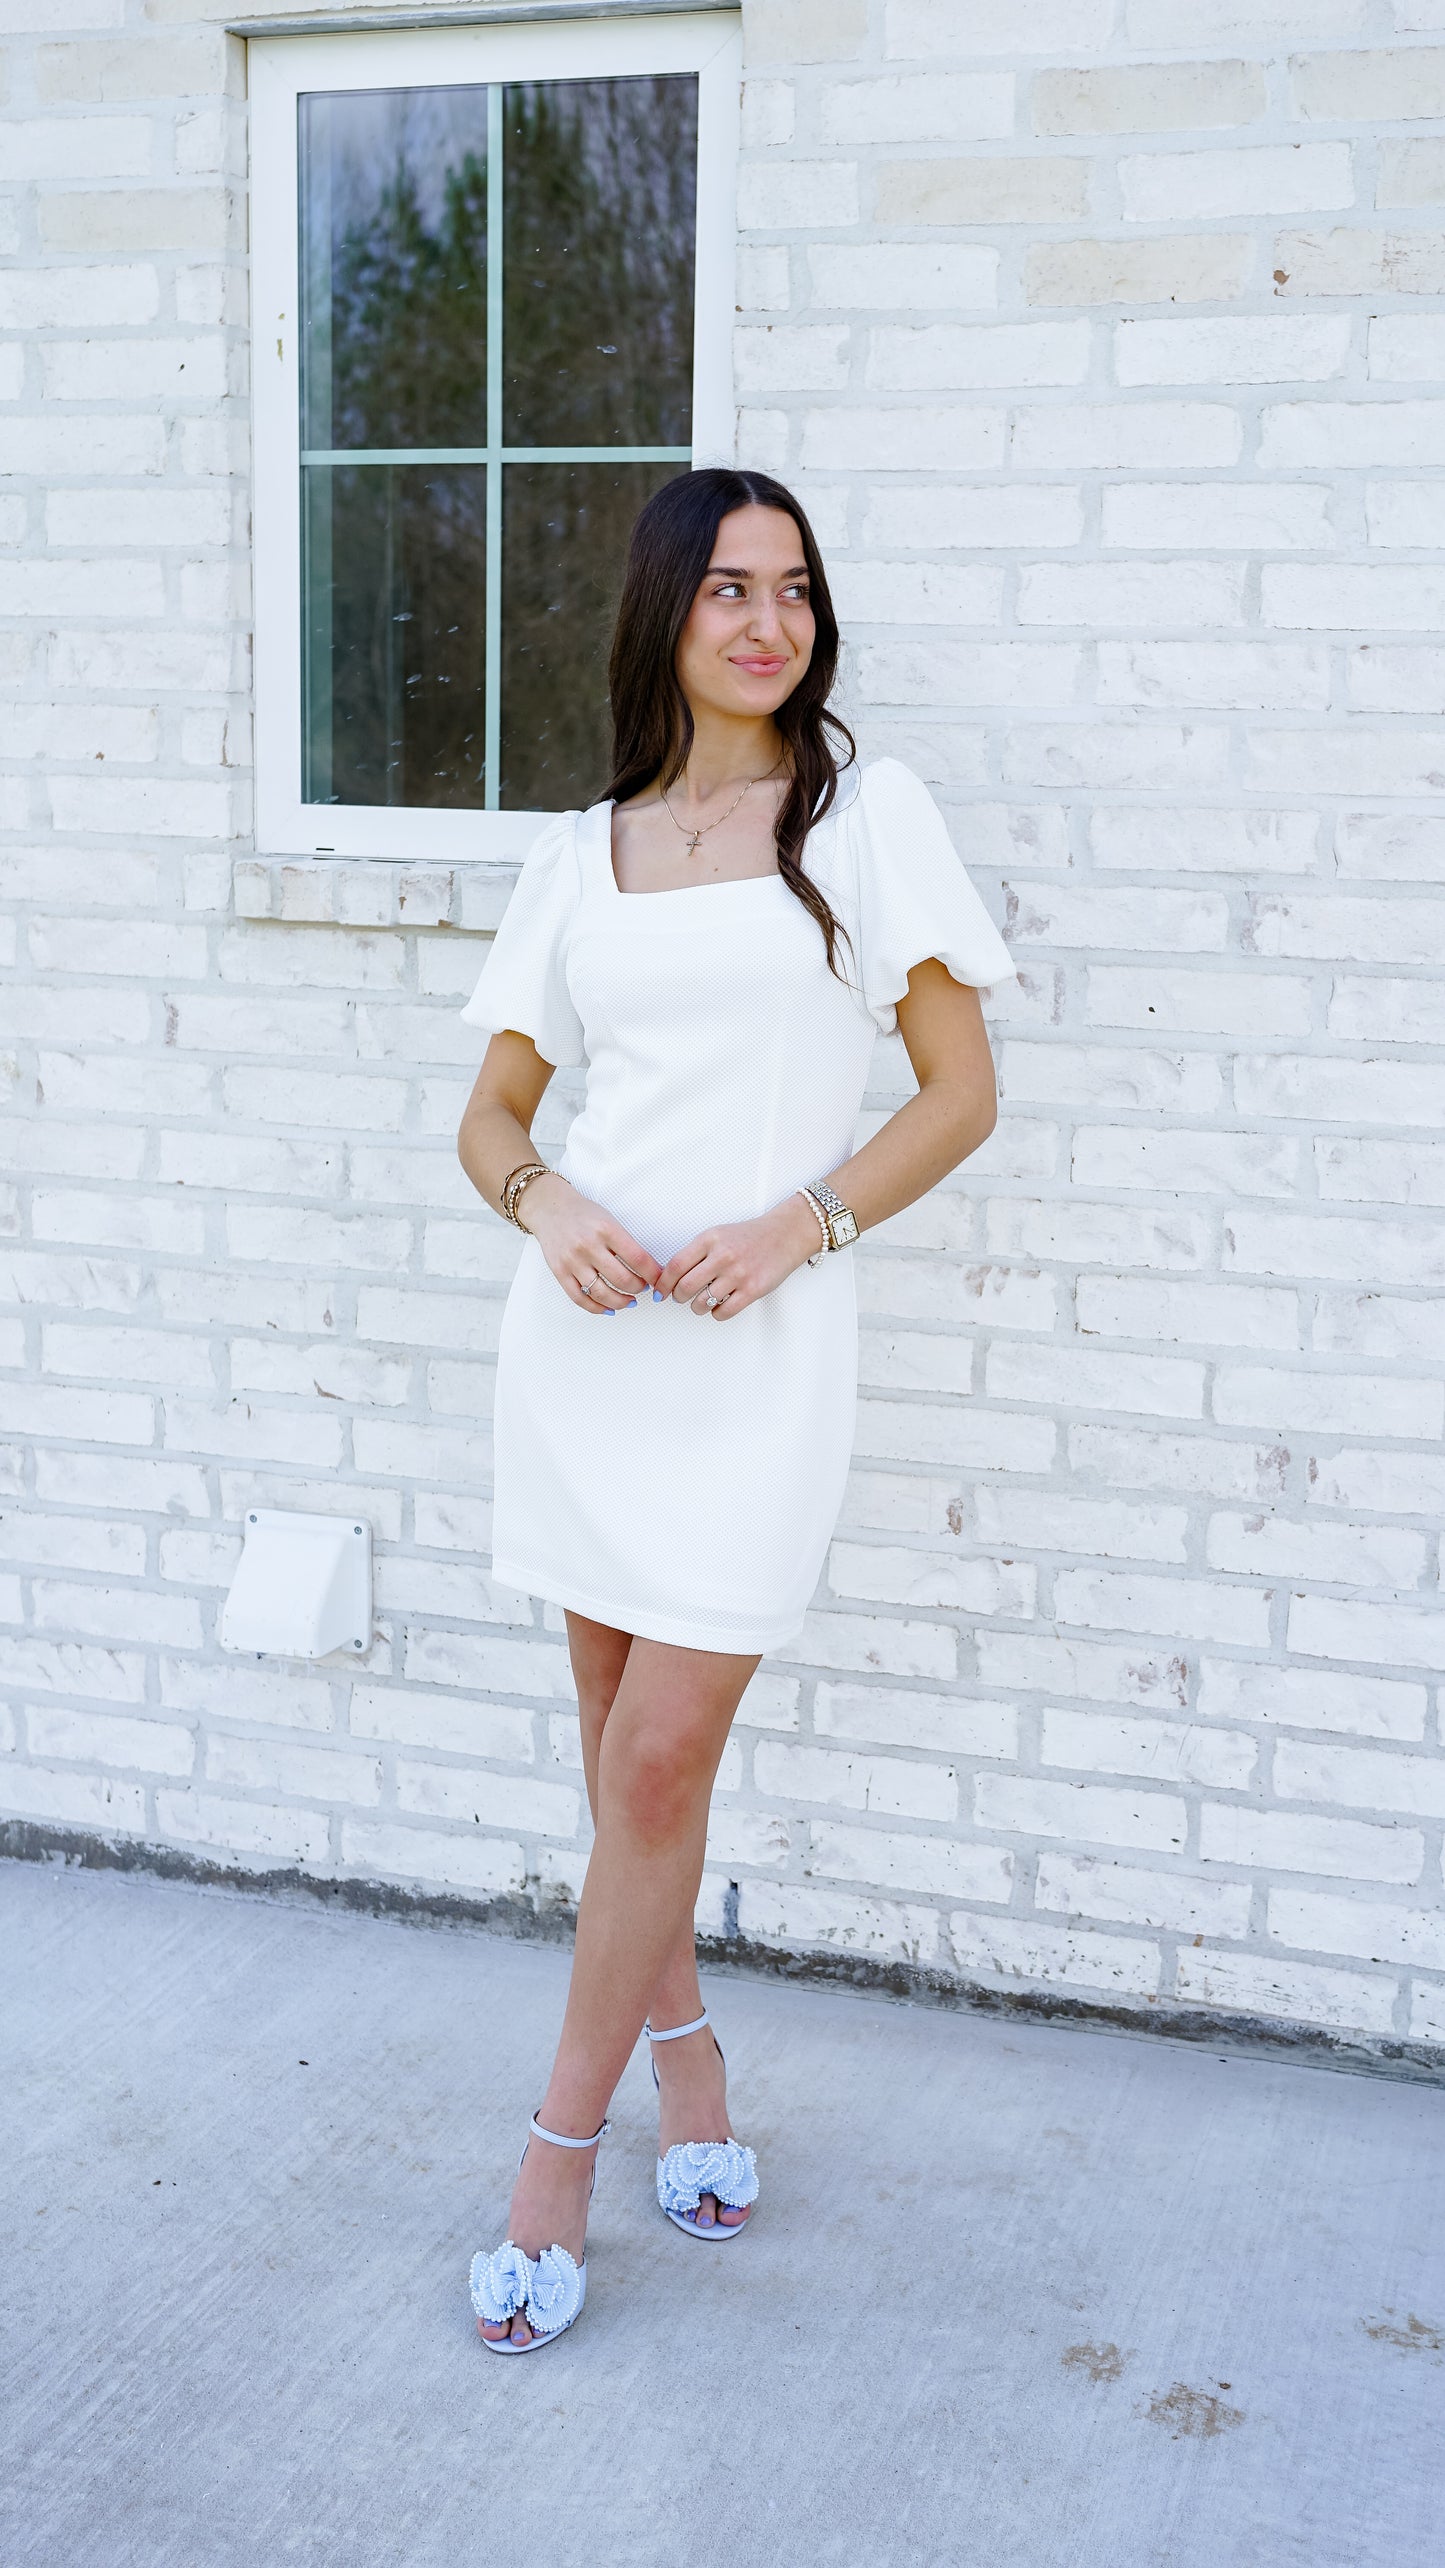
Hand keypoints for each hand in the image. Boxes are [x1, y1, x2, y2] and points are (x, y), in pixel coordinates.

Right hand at [519, 1176, 660, 1314]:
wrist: (550, 1209)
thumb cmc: (583, 1215)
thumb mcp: (610, 1220)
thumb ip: (626, 1243)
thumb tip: (649, 1269)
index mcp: (607, 1229)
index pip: (638, 1258)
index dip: (653, 1274)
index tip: (659, 1280)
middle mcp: (589, 1246)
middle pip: (622, 1279)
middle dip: (639, 1288)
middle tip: (643, 1288)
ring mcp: (573, 1261)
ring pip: (602, 1293)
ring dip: (621, 1302)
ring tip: (629, 1301)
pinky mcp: (560, 1272)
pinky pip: (580, 1298)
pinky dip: (597, 1308)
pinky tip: (608, 1308)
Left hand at [655, 1196, 821, 1320]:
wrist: (783, 1236)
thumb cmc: (749, 1237)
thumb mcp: (718, 1235)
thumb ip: (696, 1252)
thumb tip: (670, 1276)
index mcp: (709, 1239)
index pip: (675, 1266)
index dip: (663, 1283)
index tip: (660, 1292)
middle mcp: (723, 1256)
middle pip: (685, 1287)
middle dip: (678, 1297)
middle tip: (680, 1297)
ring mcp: (738, 1274)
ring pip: (702, 1303)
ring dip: (697, 1307)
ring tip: (702, 1302)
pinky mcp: (752, 1290)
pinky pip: (723, 1312)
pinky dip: (716, 1313)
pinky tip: (719, 1305)